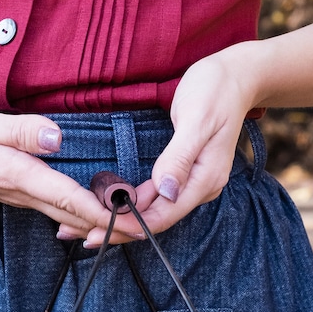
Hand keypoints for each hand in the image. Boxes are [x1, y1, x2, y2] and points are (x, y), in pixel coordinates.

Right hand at [0, 99, 132, 236]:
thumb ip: (17, 130)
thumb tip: (55, 138)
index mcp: (14, 174)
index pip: (67, 197)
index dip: (102, 212)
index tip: (132, 223)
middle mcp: (17, 190)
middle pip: (70, 214)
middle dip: (107, 226)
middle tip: (146, 232)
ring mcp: (12, 193)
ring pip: (61, 213)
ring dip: (93, 221)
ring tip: (127, 225)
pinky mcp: (8, 188)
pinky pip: (48, 206)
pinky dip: (73, 211)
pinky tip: (86, 212)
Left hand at [77, 48, 257, 246]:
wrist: (235, 77)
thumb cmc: (215, 91)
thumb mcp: (196, 119)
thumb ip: (180, 156)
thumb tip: (166, 192)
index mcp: (205, 178)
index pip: (164, 215)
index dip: (129, 226)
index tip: (96, 231)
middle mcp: (200, 186)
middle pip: (155, 218)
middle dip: (118, 228)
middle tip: (77, 233)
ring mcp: (192, 180)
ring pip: (153, 209)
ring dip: (121, 218)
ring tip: (82, 224)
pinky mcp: (183, 171)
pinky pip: (155, 195)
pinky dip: (131, 202)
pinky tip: (110, 204)